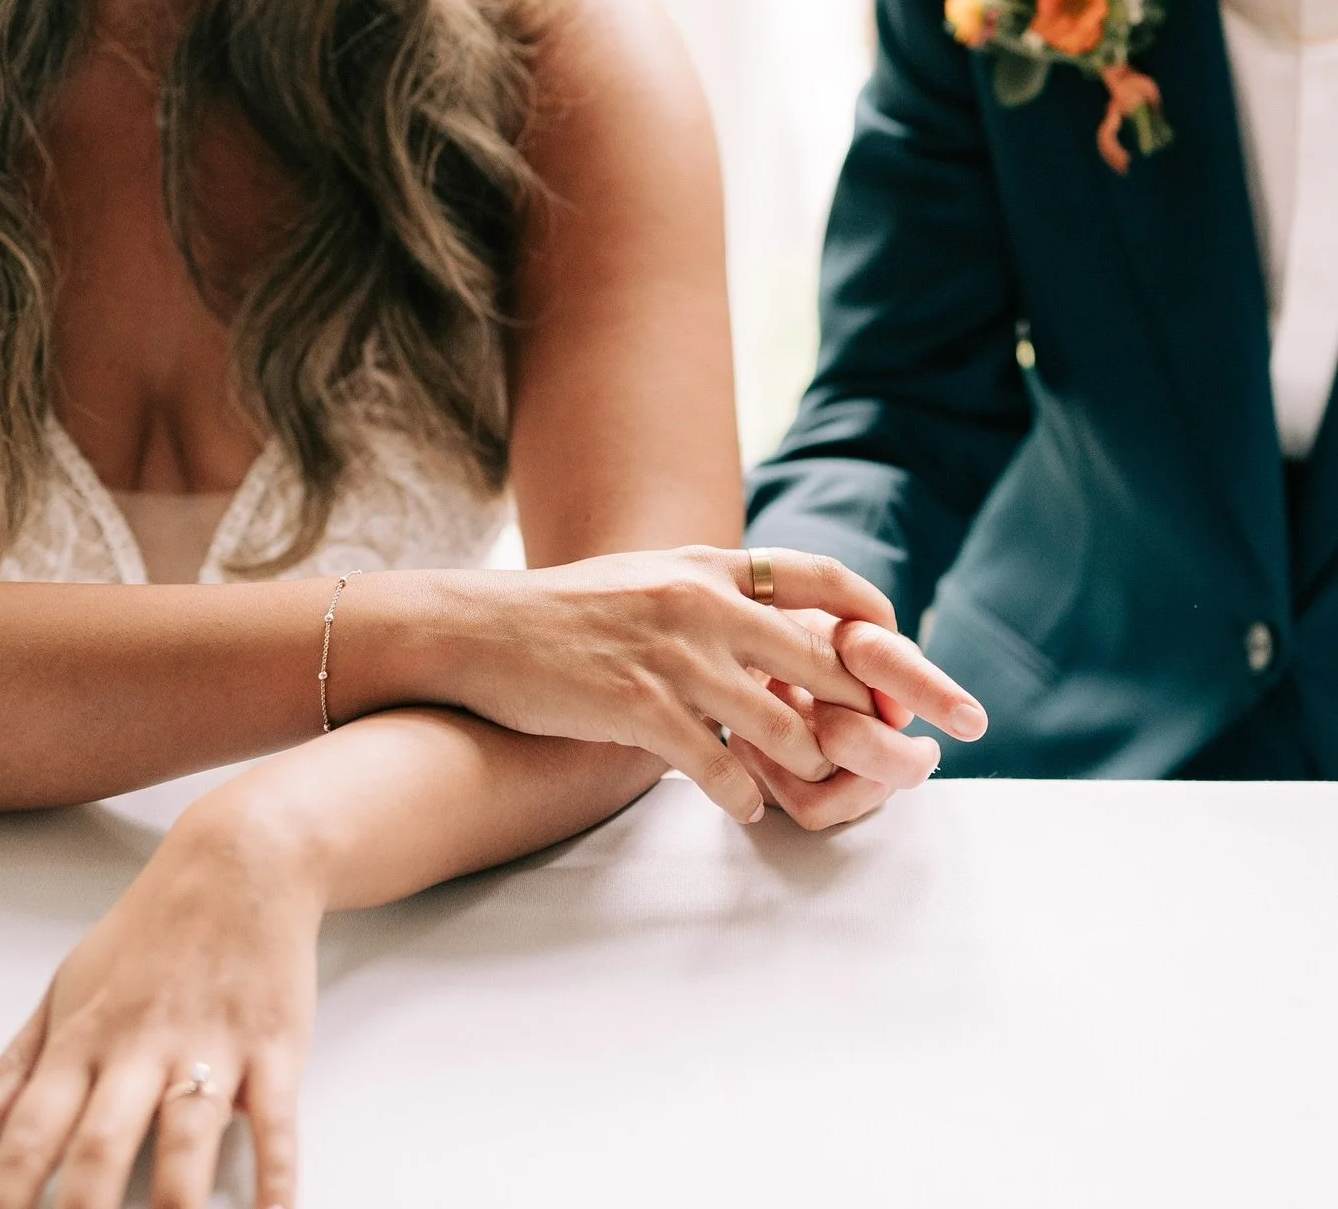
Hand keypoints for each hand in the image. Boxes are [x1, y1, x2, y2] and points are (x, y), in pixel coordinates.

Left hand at [0, 795, 320, 1208]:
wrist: (242, 860)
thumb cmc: (153, 927)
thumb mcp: (70, 983)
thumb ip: (17, 1066)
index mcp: (86, 1036)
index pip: (32, 1128)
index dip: (9, 1192)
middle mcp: (144, 1046)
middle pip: (103, 1143)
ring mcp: (212, 1045)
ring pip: (186, 1136)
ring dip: (176, 1201)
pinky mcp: (274, 1044)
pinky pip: (276, 1119)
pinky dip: (277, 1173)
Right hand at [416, 545, 983, 825]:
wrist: (478, 629)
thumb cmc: (563, 612)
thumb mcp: (646, 576)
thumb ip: (707, 590)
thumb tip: (763, 616)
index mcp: (707, 564)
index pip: (818, 576)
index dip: (869, 612)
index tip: (894, 649)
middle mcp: (701, 601)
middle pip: (818, 659)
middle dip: (860, 708)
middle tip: (882, 747)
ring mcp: (673, 654)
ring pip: (779, 723)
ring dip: (804, 764)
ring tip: (808, 786)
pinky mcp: (640, 706)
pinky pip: (719, 766)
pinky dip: (744, 796)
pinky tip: (749, 808)